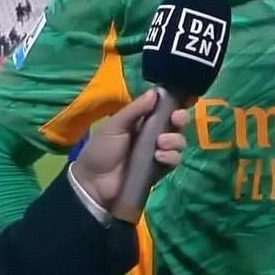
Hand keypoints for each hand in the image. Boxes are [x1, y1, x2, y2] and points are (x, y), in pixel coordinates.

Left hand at [69, 91, 190, 211]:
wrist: (94, 183)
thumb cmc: (101, 150)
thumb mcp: (115, 126)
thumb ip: (135, 110)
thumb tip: (155, 92)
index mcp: (142, 121)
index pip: (163, 108)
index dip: (174, 104)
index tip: (181, 99)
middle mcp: (153, 134)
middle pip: (176, 123)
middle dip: (180, 118)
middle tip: (176, 119)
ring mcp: (158, 152)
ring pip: (178, 141)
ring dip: (174, 139)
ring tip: (161, 143)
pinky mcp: (160, 169)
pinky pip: (174, 160)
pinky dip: (171, 156)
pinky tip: (159, 156)